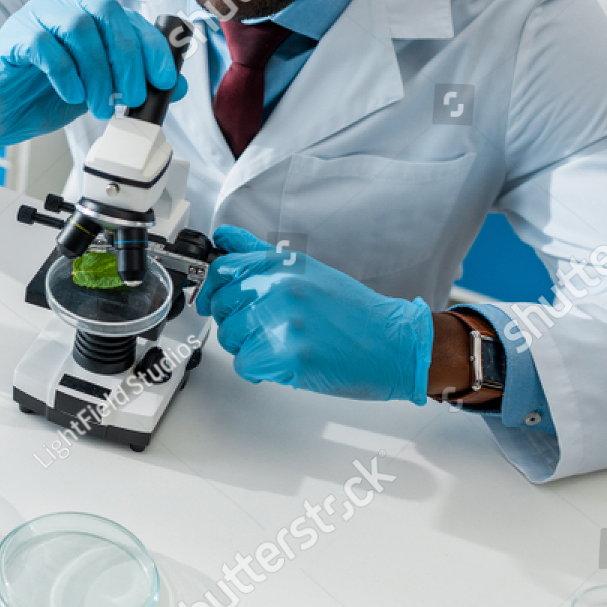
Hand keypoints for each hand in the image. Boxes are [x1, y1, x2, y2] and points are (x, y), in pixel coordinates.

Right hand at [0, 0, 188, 152]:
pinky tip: (71, 96)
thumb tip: (174, 84)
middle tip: (134, 97)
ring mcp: (33, 20)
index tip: (164, 80)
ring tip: (99, 106)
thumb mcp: (95, 94)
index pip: (127, 18)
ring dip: (98, 71)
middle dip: (129, 58)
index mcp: (84, 18)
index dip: (152, 46)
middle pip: (106, 13)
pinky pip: (43, 44)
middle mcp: (60, 10)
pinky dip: (66, 73)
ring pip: (78, 26)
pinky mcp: (11, 40)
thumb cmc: (38, 99)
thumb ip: (130, 84)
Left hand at [195, 226, 433, 403]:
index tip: (213, 302)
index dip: (211, 290)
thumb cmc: (354, 312)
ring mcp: (283, 321)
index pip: (222, 270)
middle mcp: (279, 288)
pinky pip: (245, 364)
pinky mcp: (288, 355)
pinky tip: (284, 363)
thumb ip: (259, 254)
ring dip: (248, 347)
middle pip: (221, 307)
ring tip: (281, 344)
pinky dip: (259, 369)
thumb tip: (223, 237)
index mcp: (283, 266)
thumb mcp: (307, 271)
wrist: (395, 344)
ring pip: (230, 338)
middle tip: (265, 329)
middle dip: (235, 322)